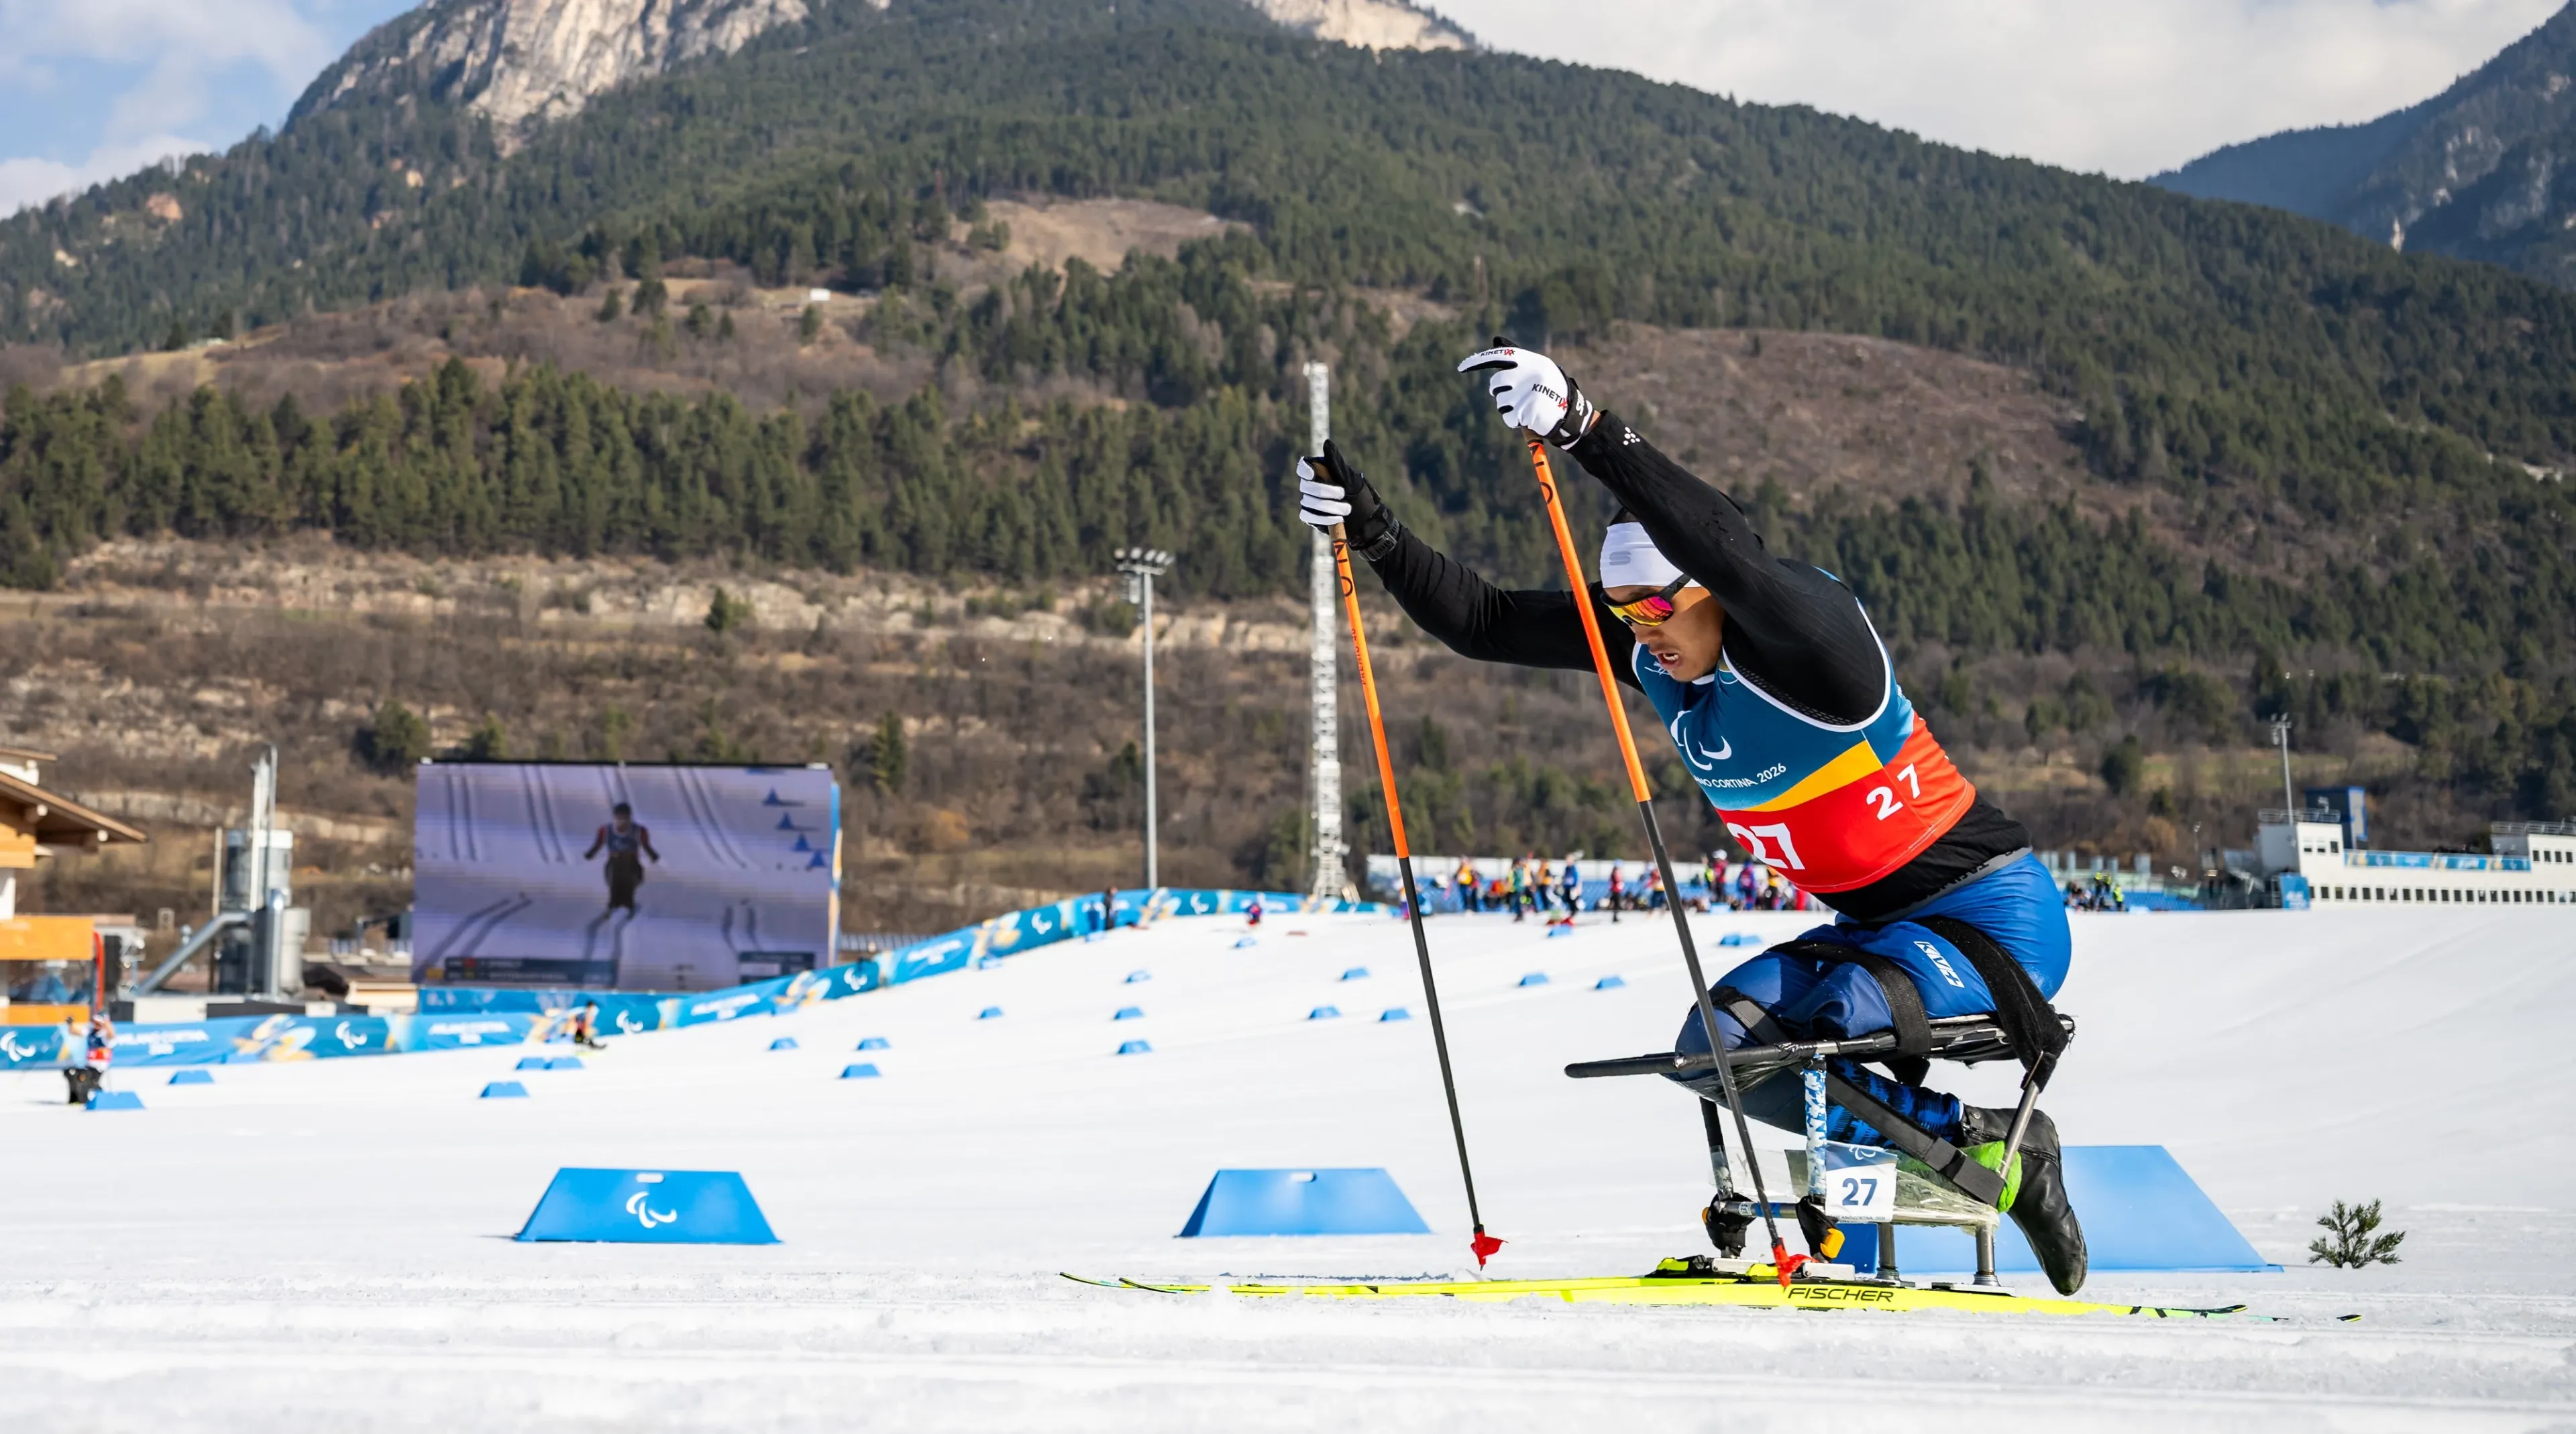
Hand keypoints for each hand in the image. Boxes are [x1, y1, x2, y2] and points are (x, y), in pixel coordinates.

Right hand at [1295, 439, 1403, 558]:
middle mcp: (1312, 485)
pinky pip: (1308, 516)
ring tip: (1346, 510)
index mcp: (1320, 472)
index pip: (1304, 467)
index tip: (1313, 473)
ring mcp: (1310, 501)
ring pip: (1309, 502)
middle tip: (1343, 495)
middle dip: (1324, 491)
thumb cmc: (1359, 495)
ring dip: (1328, 506)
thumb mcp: (1351, 478)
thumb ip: (1337, 463)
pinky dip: (1322, 518)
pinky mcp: (1311, 517)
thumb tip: (1327, 443)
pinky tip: (1337, 519)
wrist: (1366, 520)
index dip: (1305, 470)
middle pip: (1306, 486)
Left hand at [1457, 337, 1595, 446]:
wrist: (1570, 412)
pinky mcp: (1527, 410)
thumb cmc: (1550, 387)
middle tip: (1516, 395)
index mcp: (1529, 361)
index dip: (1477, 361)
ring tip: (1527, 406)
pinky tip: (1529, 417)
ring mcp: (1527, 392)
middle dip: (1500, 392)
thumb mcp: (1536, 367)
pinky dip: (1515, 420)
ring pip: (1500, 402)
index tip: (1462, 368)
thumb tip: (1495, 340)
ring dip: (1509, 407)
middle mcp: (1527, 374)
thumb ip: (1515, 356)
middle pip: (1495, 384)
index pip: (1498, 356)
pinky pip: (1508, 418)